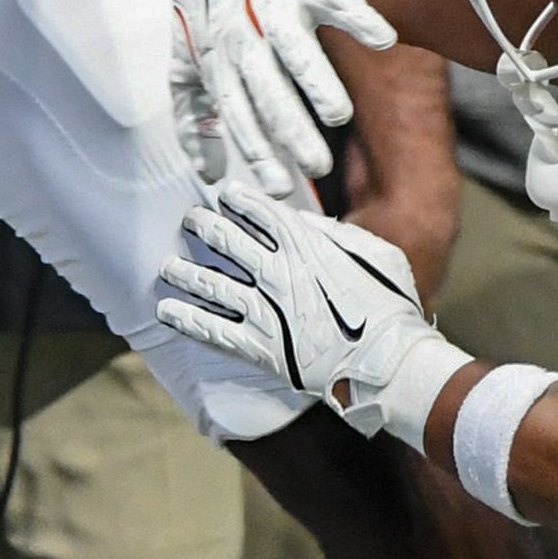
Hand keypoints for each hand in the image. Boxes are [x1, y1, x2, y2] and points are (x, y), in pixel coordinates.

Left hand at [149, 0, 395, 194]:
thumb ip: (194, 120)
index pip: (237, 112)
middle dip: (290, 129)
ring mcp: (272, 4)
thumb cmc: (199, 11)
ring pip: (295, 49)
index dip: (256, 149)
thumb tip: (207, 173)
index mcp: (218, 59)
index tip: (278, 186)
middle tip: (316, 165)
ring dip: (316, 82)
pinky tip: (382, 41)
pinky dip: (358, 17)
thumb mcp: (186, 65)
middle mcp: (243, 34)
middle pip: (267, 89)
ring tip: (338, 115)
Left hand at [159, 182, 466, 436]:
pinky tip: (166, 311)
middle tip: (190, 219)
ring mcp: (266, 311)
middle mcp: (279, 273)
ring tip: (166, 266)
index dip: (240, 201)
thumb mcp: (376, 254)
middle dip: (206, 227)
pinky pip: (215, 331)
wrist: (389, 364)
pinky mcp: (261, 348)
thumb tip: (304, 219)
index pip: (262, 214)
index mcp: (307, 246)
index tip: (225, 194)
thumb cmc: (391, 306)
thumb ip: (337, 234)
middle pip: (230, 242)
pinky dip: (187, 320)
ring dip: (186, 273)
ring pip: (214, 286)